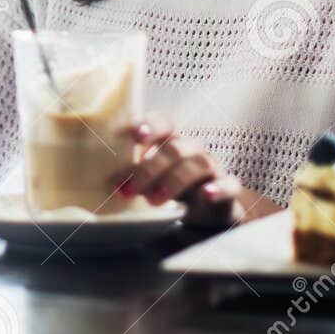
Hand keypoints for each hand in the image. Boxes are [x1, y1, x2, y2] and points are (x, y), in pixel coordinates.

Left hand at [119, 112, 245, 228]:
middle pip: (175, 148)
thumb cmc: (172, 187)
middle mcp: (192, 150)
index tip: (135, 135)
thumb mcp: (150, 178)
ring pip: (199, 163)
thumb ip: (131, 173)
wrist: (211, 211)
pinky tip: (207, 194)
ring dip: (174, 181)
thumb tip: (104, 177)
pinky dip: (220, 188)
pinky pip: (230, 184)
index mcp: (171, 142)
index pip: (164, 123)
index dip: (151, 125)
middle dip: (150, 169)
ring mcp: (213, 169)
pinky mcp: (228, 190)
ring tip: (154, 201)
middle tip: (130, 191)